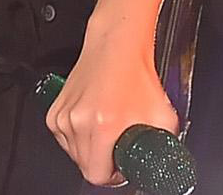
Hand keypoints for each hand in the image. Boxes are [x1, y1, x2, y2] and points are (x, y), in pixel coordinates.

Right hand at [46, 33, 177, 186]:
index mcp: (103, 126)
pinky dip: (77, 137)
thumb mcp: (163, 115)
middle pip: (86, 166)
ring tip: (106, 128)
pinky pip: (64, 139)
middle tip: (117, 146)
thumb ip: (163, 144)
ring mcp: (64, 117)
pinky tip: (93, 120)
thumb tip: (167, 161)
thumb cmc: (137, 74)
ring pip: (74, 154)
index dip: (113, 176)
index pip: (97, 175)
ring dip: (90, 149)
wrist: (116, 46)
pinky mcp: (55, 112)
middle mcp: (79, 122)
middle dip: (103, 162)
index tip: (121, 167)